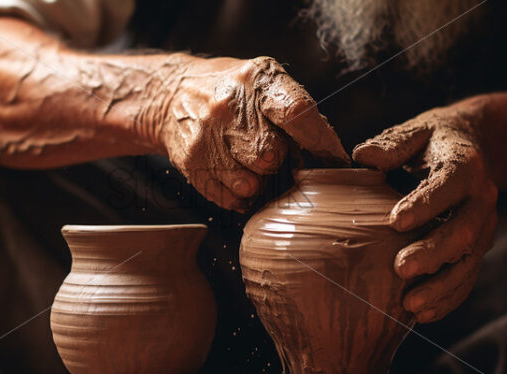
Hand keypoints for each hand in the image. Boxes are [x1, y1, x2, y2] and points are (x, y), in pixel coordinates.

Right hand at [155, 55, 348, 210]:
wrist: (172, 95)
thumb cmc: (232, 91)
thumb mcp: (263, 81)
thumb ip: (294, 111)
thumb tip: (328, 156)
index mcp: (256, 80)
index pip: (297, 113)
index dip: (321, 141)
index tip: (333, 159)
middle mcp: (227, 107)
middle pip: (271, 156)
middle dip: (278, 160)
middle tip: (271, 152)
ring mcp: (206, 137)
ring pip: (251, 184)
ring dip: (258, 181)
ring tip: (250, 163)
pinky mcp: (192, 163)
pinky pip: (231, 199)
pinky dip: (240, 195)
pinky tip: (234, 173)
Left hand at [353, 105, 497, 322]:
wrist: (474, 147)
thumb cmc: (431, 141)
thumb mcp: (415, 131)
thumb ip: (392, 144)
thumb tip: (363, 158)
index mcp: (464, 164)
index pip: (448, 185)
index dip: (425, 204)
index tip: (395, 221)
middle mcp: (482, 198)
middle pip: (464, 230)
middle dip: (433, 252)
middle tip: (401, 268)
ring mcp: (484, 226)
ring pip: (469, 261)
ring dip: (442, 286)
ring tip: (411, 304)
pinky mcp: (478, 247)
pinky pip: (468, 277)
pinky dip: (448, 298)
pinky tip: (423, 314)